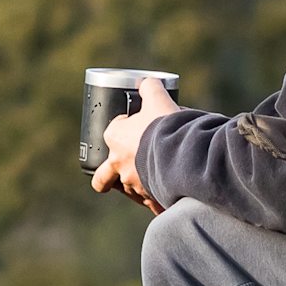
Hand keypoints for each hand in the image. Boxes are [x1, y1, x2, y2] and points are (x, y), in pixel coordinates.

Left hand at [88, 91, 185, 209]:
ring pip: (129, 189)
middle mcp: (118, 164)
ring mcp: (133, 184)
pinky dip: (156, 201)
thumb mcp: (158, 99)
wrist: (182, 153)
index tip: (135, 126)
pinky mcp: (149, 197)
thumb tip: (148, 82)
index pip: (111, 132)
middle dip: (105, 178)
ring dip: (137, 185)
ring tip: (154, 178)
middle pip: (103, 177)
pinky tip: (164, 200)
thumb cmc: (165, 126)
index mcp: (115, 138)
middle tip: (115, 174)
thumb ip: (150, 88)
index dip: (123, 127)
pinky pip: (150, 203)